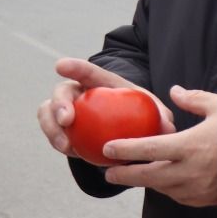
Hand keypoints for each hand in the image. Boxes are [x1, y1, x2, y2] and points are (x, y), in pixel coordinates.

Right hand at [37, 58, 175, 157]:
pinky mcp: (62, 131)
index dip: (74, 67)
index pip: (87, 72)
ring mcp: (67, 111)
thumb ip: (160, 117)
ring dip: (52, 127)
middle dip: (59, 102)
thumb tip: (167, 127)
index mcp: (101, 83)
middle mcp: (79, 93)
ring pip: (48, 113)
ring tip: (65, 144)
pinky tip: (69, 151)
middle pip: (62, 91)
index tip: (60, 66)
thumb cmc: (140, 117)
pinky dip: (58, 143)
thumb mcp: (154, 114)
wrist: (126, 132)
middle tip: (66, 120)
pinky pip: (54, 135)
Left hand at [103, 86, 216, 207]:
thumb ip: (194, 99)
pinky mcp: (205, 200)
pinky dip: (166, 188)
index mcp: (190, 146)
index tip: (107, 149)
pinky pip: (178, 196)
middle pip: (147, 177)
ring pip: (161, 188)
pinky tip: (162, 181)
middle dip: (124, 175)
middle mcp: (189, 171)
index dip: (124, 150)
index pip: (148, 149)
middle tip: (108, 173)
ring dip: (145, 183)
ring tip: (132, 175)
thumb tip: (174, 92)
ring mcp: (197, 189)